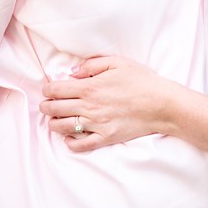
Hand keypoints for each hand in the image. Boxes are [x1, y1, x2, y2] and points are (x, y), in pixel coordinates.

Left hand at [39, 56, 170, 151]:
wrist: (162, 104)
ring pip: (63, 127)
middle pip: (54, 109)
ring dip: (53, 124)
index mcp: (89, 87)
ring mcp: (96, 124)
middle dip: (45, 107)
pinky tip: (70, 137)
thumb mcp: (116, 62)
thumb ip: (91, 65)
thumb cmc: (141, 81)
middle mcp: (89, 107)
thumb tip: (72, 72)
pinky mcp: (106, 137)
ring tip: (54, 120)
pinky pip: (81, 145)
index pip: (55, 90)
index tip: (48, 90)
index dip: (47, 90)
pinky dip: (70, 143)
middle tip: (46, 105)